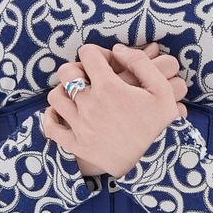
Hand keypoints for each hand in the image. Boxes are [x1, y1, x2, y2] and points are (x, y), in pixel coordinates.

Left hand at [42, 43, 187, 178]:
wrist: (159, 162)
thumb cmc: (162, 124)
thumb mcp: (161, 88)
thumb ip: (140, 62)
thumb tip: (116, 49)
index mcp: (110, 87)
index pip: (88, 54)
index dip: (98, 54)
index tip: (108, 64)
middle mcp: (90, 105)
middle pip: (66, 72)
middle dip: (77, 69)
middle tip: (90, 78)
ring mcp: (81, 126)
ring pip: (55, 97)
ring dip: (64, 91)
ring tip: (78, 95)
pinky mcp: (77, 145)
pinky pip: (51, 128)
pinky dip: (51, 118)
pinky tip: (61, 114)